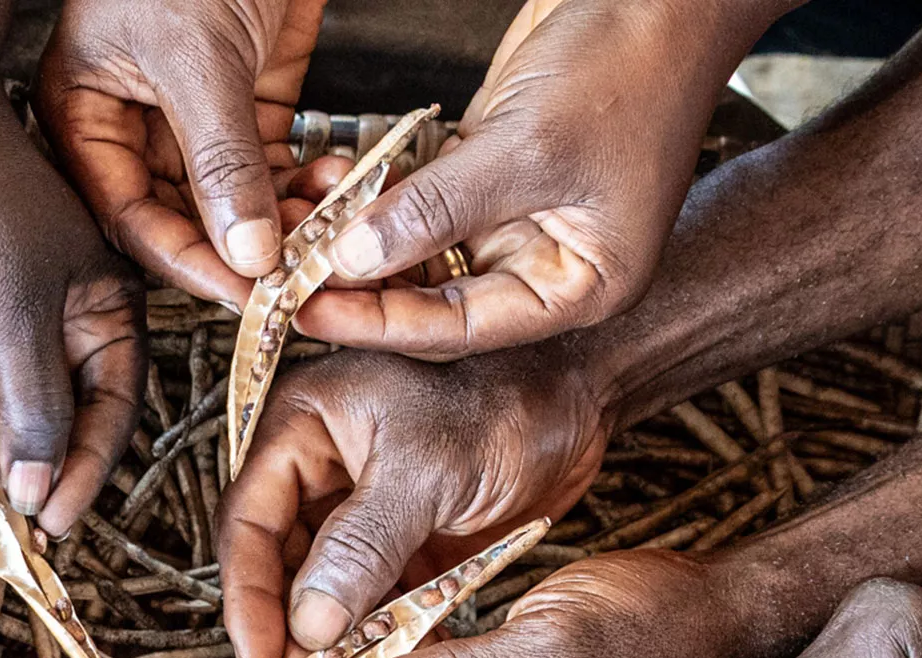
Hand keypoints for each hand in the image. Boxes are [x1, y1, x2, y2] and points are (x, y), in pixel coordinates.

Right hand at [39, 0, 325, 294]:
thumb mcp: (196, 56)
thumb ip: (221, 156)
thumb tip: (245, 250)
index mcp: (85, 114)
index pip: (130, 216)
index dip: (186, 261)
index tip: (241, 294)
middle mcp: (134, 125)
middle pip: (183, 221)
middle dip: (241, 250)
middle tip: (292, 275)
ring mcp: (193, 118)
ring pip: (234, 203)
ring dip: (282, 220)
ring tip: (323, 226)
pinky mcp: (247, 102)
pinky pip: (273, 167)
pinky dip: (305, 183)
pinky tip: (330, 183)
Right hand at [216, 343, 610, 657]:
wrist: (581, 394)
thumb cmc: (505, 401)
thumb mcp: (427, 471)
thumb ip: (362, 546)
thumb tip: (308, 622)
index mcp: (301, 423)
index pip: (249, 521)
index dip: (249, 596)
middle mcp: (317, 463)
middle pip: (277, 560)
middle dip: (286, 624)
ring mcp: (358, 504)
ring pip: (322, 584)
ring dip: (329, 635)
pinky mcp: (400, 536)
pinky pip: (371, 594)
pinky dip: (373, 630)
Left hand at [298, 0, 783, 358]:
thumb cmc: (633, 66)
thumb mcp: (526, 149)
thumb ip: (436, 210)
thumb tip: (353, 258)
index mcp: (580, 286)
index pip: (464, 327)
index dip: (383, 324)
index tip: (311, 313)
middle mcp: (549, 261)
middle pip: (438, 296)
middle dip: (364, 288)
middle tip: (288, 282)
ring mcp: (520, 214)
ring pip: (424, 248)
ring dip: (362, 241)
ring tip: (297, 238)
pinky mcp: (495, 168)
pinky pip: (424, 199)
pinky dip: (380, 195)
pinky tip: (329, 190)